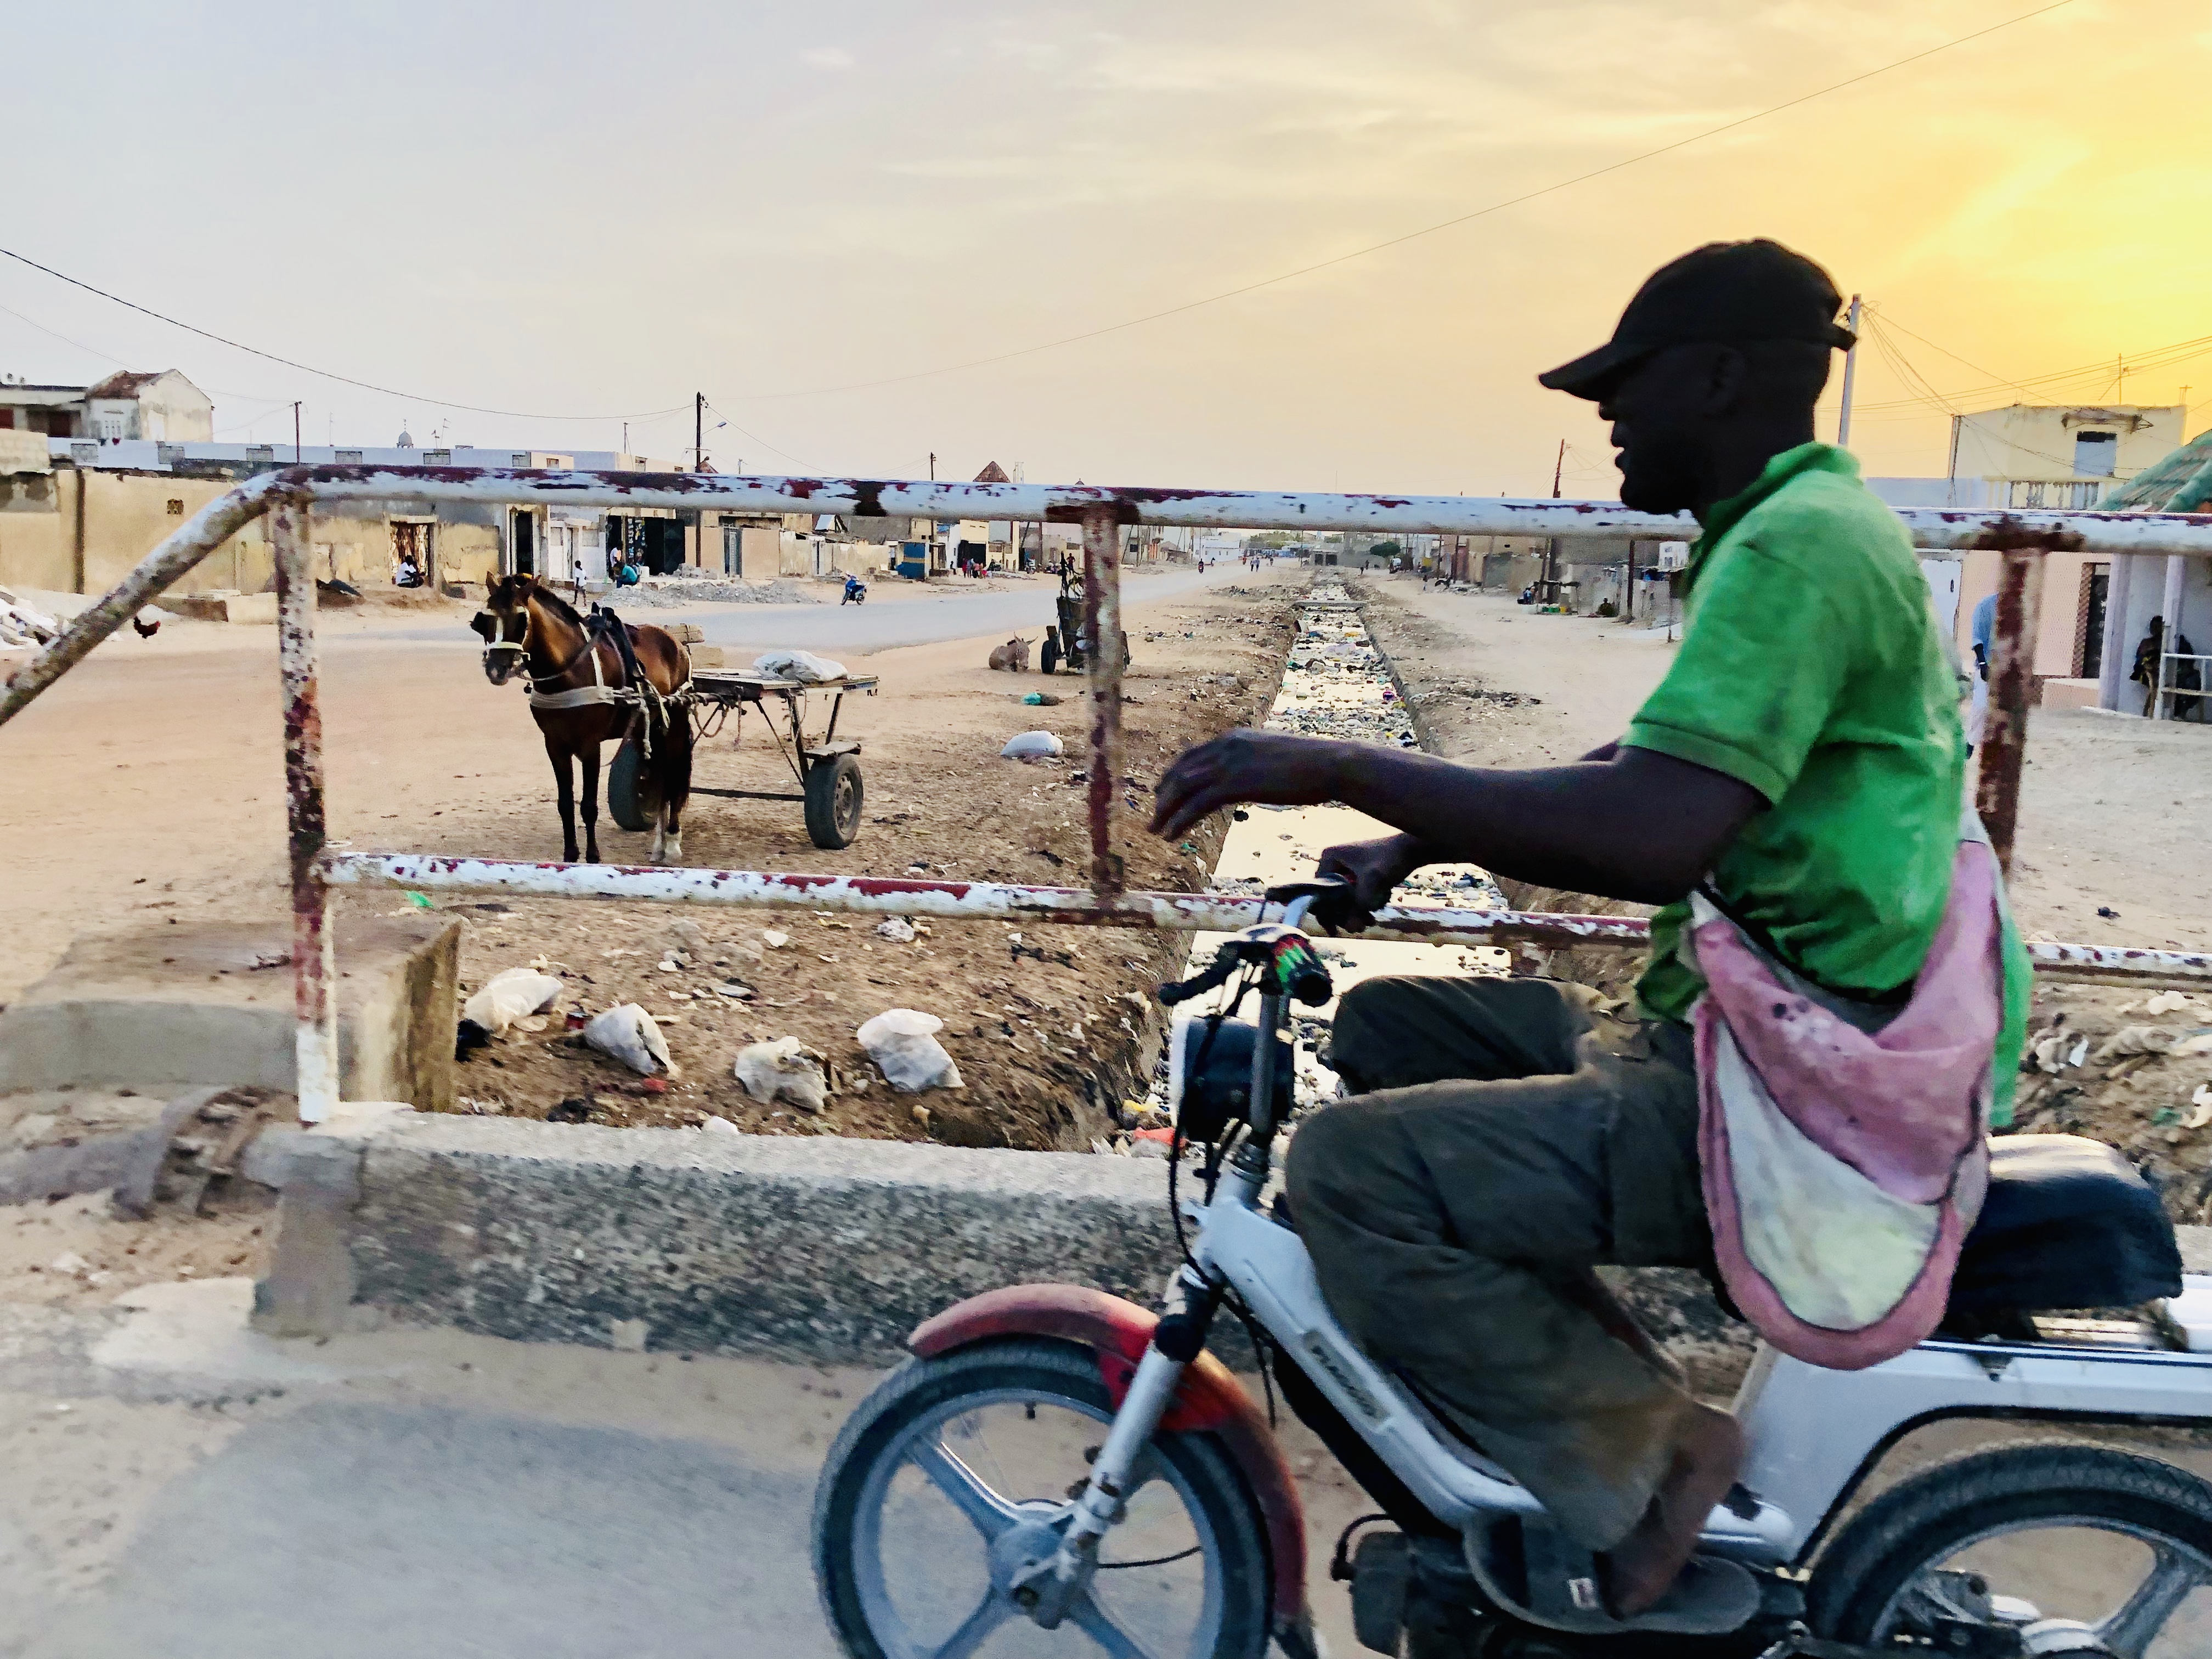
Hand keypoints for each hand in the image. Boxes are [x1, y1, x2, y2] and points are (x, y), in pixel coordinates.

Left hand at [1149, 729, 1344, 841]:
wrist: (1329, 764)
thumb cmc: (1311, 765)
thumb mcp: (1274, 757)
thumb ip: (1253, 763)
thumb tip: (1250, 777)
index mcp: (1233, 737)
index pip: (1192, 756)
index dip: (1173, 775)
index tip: (1162, 791)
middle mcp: (1225, 746)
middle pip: (1181, 771)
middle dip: (1163, 795)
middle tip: (1154, 816)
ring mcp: (1229, 763)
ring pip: (1183, 787)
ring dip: (1165, 811)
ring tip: (1156, 831)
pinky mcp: (1235, 783)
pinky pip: (1196, 804)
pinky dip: (1180, 820)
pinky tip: (1172, 836)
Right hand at [1316, 834, 1425, 922]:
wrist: (1413, 848)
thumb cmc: (1390, 860)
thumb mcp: (1371, 884)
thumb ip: (1358, 906)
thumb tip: (1350, 927)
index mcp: (1330, 858)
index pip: (1319, 891)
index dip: (1327, 912)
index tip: (1336, 929)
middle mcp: (1334, 862)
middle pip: (1331, 897)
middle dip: (1345, 914)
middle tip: (1359, 927)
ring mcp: (1346, 868)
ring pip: (1344, 898)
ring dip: (1356, 911)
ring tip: (1370, 921)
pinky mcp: (1358, 873)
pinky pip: (1355, 894)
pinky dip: (1364, 903)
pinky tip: (1375, 908)